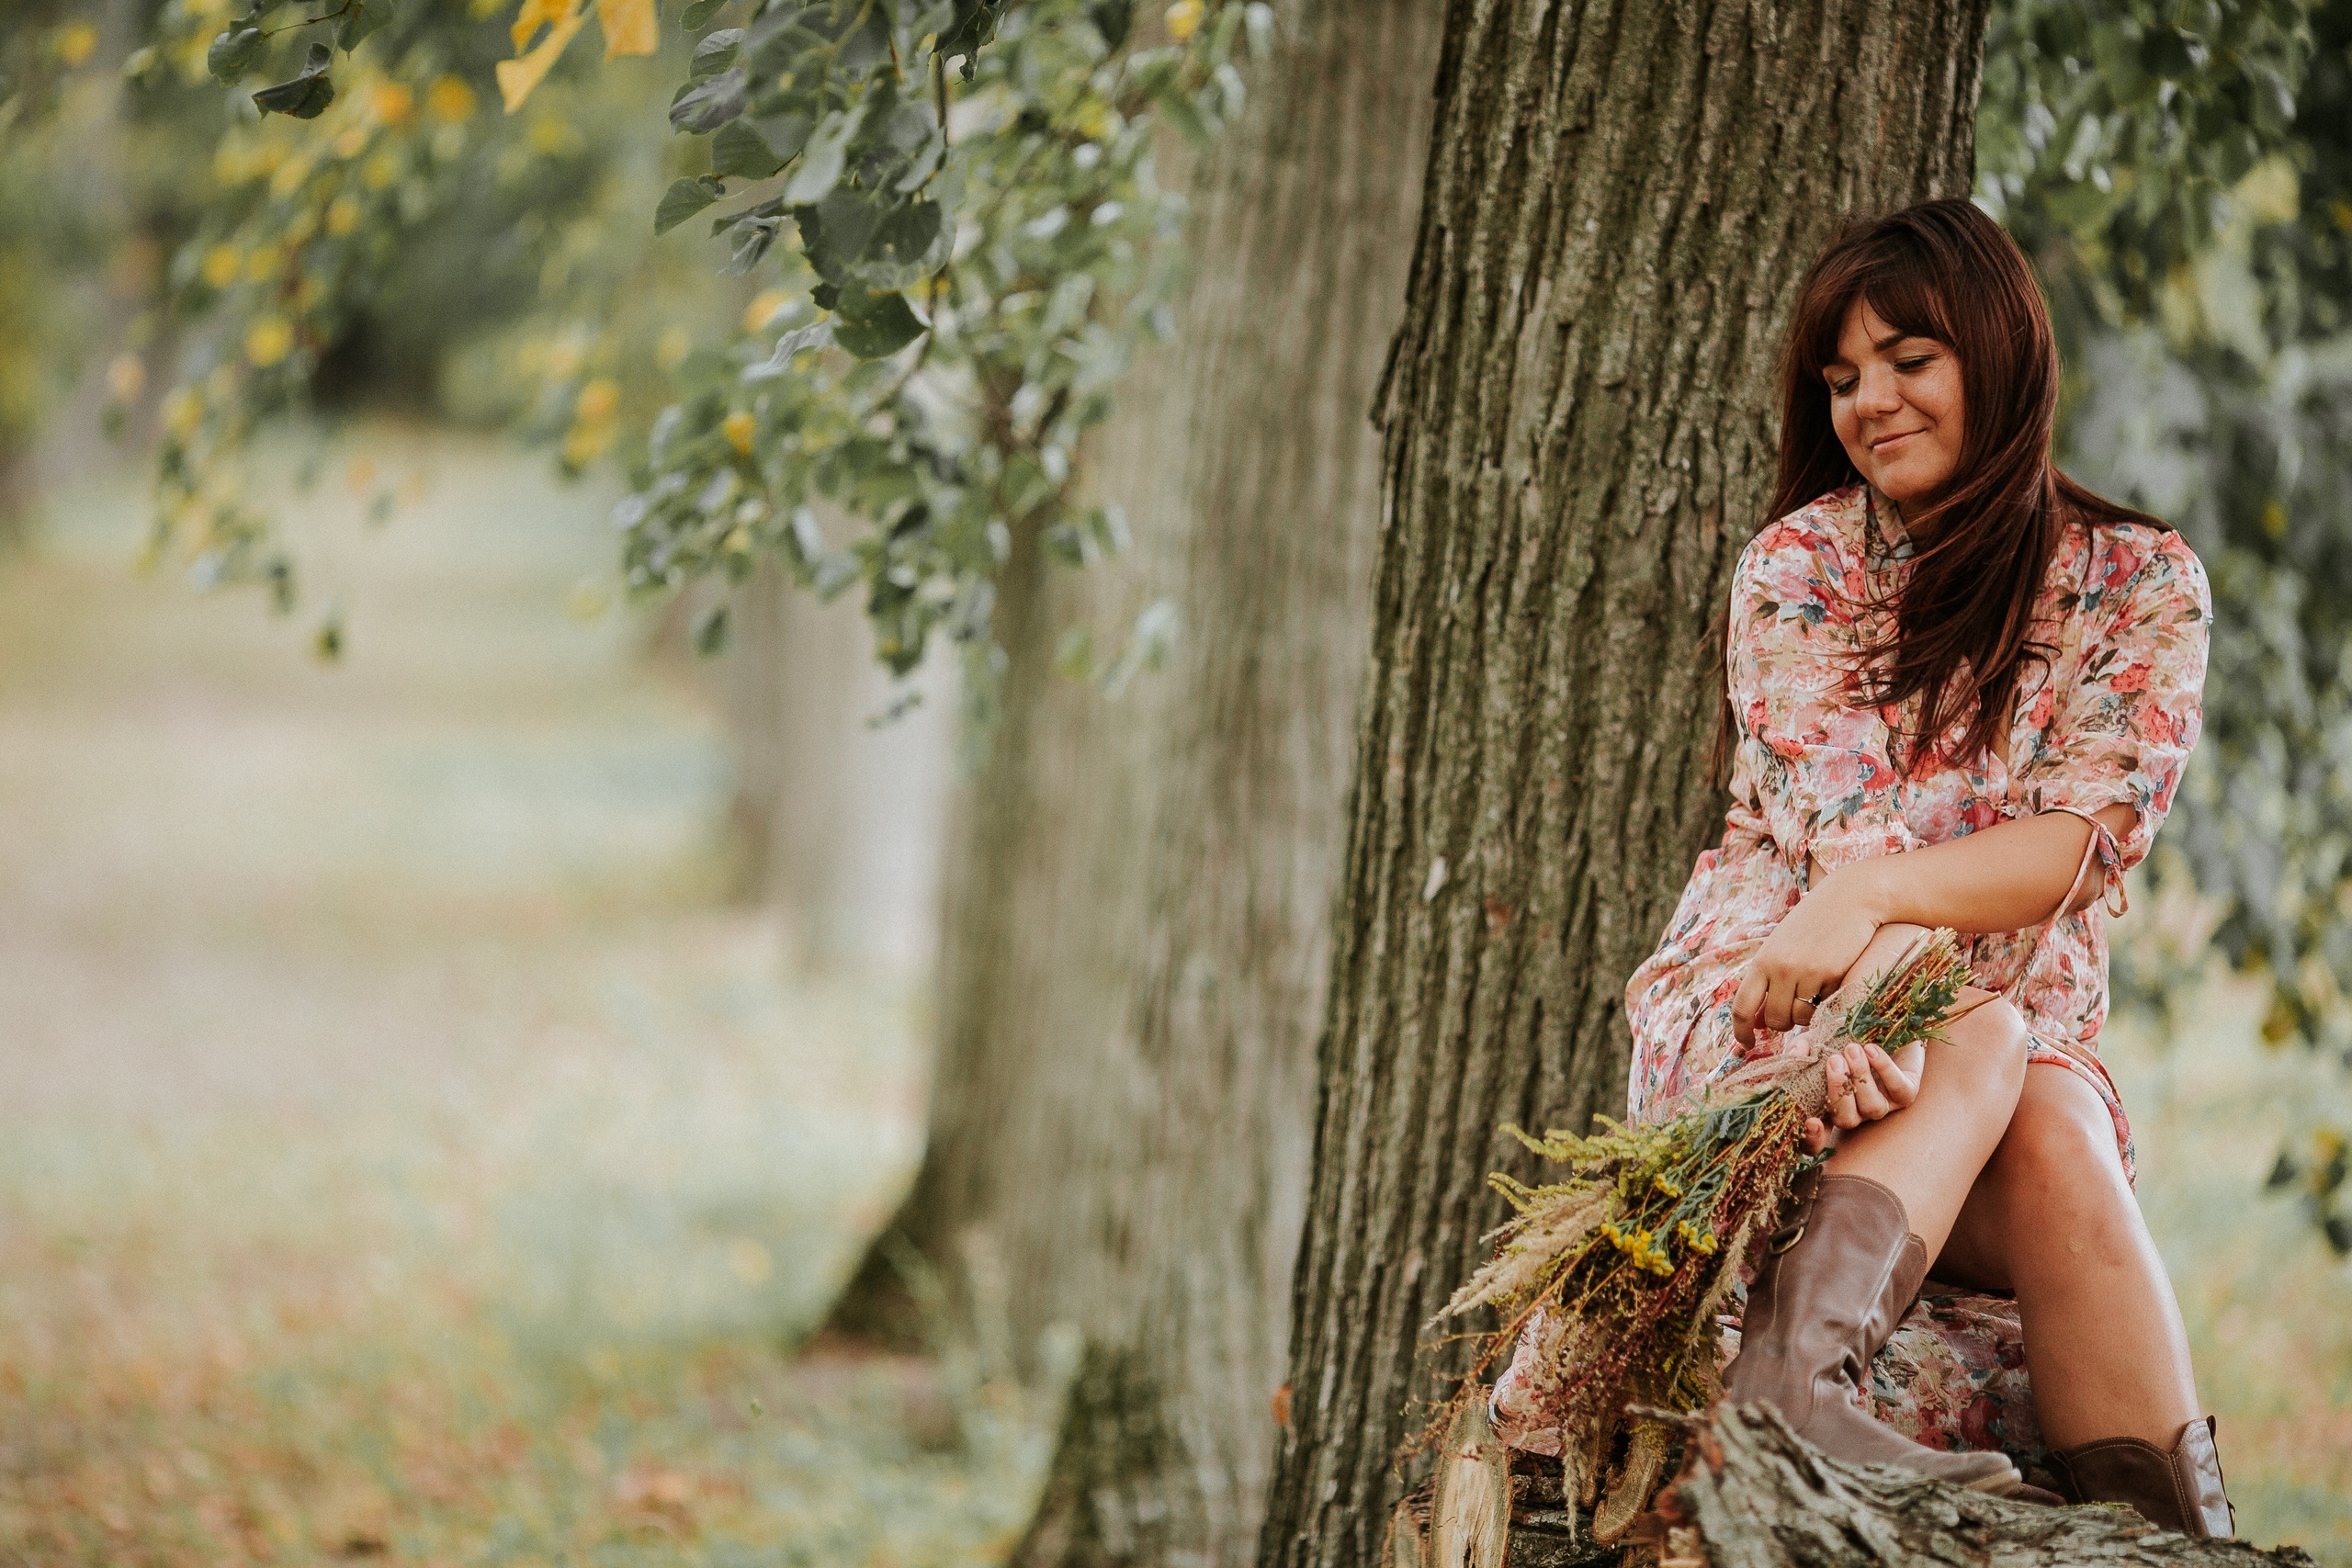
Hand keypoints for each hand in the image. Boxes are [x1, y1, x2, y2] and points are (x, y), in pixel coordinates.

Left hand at [1731, 867, 1884, 1045]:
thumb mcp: (1782, 945)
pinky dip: (1829, 1002)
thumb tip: (1760, 1020)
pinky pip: (1826, 1006)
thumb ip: (1769, 976)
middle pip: (1774, 1019)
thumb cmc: (1814, 923)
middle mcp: (1780, 968)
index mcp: (1762, 960)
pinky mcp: (1833, 974)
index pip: (1741, 1006)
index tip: (1747, 1045)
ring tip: (1815, 993)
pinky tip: (1834, 980)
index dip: (1741, 1032)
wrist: (1851, 898)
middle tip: (1795, 1010)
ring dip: (1807, 1015)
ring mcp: (1806, 971)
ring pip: (1801, 1017)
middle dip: (1784, 1023)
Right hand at [1799, 1041, 1921, 1152]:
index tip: (1811, 1121)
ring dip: (1861, 1077)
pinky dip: (1884, 1068)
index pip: (1818, 1138)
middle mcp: (1857, 1111)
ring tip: (1853, 1049)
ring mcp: (1883, 1105)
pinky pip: (1898, 1089)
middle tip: (1834, 1060)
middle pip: (1846, 1121)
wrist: (1884, 1023)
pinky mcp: (1907, 1093)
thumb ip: (1802, 1047)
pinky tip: (1872, 1049)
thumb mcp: (1818, 1038)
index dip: (1813, 1138)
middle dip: (1838, 1091)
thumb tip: (1797, 1055)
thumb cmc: (1845, 1035)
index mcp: (1832, 1105)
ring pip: (1872, 1108)